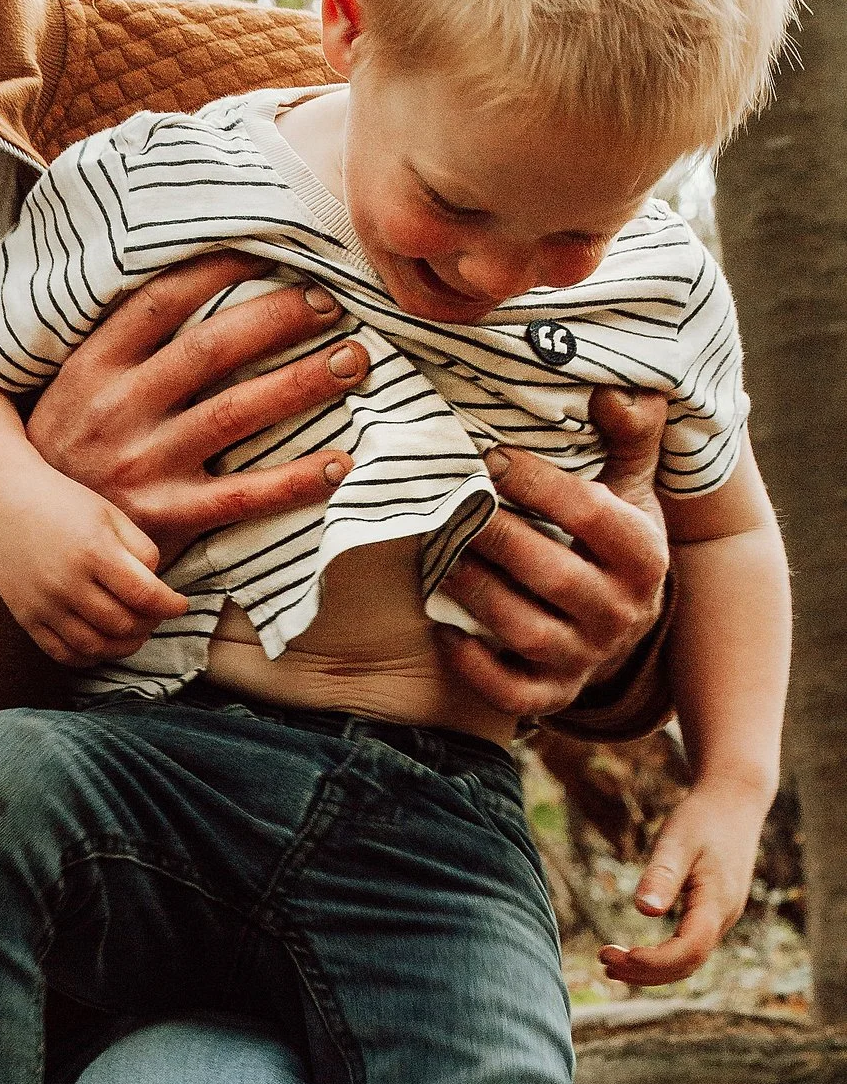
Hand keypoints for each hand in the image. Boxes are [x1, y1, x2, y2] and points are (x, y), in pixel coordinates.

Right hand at [0, 463, 191, 666]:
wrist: (1, 503)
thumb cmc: (63, 504)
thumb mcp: (110, 514)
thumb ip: (141, 550)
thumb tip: (158, 590)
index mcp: (94, 550)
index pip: (145, 595)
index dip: (171, 606)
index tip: (179, 605)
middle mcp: (67, 582)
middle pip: (123, 624)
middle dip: (149, 624)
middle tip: (154, 615)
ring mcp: (44, 604)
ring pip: (96, 645)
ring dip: (123, 646)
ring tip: (133, 632)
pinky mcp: (26, 618)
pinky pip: (63, 653)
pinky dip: (89, 656)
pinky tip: (102, 643)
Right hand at [25, 260, 358, 558]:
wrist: (40, 542)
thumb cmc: (67, 453)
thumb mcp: (73, 390)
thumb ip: (121, 347)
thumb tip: (195, 284)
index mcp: (92, 368)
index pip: (161, 300)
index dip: (220, 268)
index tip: (272, 249)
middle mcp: (116, 410)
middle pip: (212, 349)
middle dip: (280, 319)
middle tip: (332, 303)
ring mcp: (143, 465)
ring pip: (237, 412)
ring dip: (303, 382)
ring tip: (353, 362)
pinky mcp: (167, 517)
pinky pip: (245, 495)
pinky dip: (297, 480)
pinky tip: (340, 463)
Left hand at [436, 391, 670, 723]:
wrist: (623, 620)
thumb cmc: (612, 536)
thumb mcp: (630, 485)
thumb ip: (629, 435)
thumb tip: (615, 389)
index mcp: (646, 555)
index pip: (592, 514)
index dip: (537, 483)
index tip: (490, 458)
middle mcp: (623, 613)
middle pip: (555, 576)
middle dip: (497, 537)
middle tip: (451, 506)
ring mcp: (587, 658)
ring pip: (526, 632)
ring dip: (476, 594)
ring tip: (437, 557)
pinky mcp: (554, 693)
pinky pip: (514, 693)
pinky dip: (475, 667)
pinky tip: (444, 630)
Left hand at [600, 778, 769, 988]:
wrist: (734, 801)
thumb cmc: (702, 818)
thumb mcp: (677, 842)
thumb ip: (662, 876)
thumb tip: (645, 911)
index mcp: (717, 901)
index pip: (689, 949)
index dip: (654, 961)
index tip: (617, 955)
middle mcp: (724, 916)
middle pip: (688, 964)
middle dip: (645, 971)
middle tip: (603, 961)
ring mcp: (721, 917)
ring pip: (689, 961)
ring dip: (651, 971)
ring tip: (609, 965)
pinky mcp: (713, 913)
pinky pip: (689, 948)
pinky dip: (661, 959)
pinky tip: (633, 955)